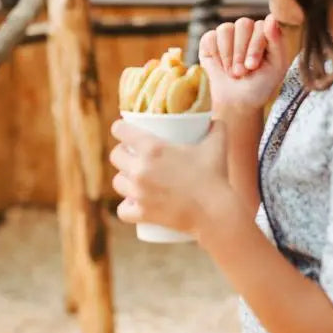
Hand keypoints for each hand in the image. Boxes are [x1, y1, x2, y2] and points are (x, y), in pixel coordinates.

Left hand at [109, 118, 235, 236]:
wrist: (215, 213)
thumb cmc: (215, 177)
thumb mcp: (217, 146)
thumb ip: (217, 128)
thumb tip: (215, 119)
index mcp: (152, 148)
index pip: (121, 131)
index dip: (120, 128)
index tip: (122, 130)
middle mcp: (140, 169)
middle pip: (115, 156)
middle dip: (121, 153)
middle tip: (131, 155)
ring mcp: (138, 192)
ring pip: (117, 182)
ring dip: (123, 179)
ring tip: (132, 179)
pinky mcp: (142, 213)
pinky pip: (122, 210)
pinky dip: (126, 208)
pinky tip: (130, 205)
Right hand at [199, 14, 290, 115]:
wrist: (238, 101)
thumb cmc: (261, 83)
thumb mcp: (276, 66)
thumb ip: (277, 41)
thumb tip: (271, 17)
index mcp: (265, 32)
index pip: (261, 25)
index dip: (255, 46)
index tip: (252, 66)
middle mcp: (247, 29)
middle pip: (243, 24)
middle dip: (240, 52)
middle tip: (241, 72)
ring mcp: (228, 33)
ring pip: (225, 29)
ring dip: (228, 55)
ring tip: (232, 72)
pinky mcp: (210, 40)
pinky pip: (210, 37)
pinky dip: (215, 55)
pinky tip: (220, 66)